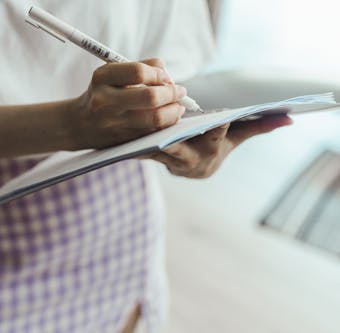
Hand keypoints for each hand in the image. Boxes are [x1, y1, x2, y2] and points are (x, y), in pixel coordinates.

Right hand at [72, 58, 185, 148]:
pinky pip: (152, 132)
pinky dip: (166, 124)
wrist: (78, 124)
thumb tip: (169, 78)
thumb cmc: (103, 93)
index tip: (167, 78)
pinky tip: (169, 118)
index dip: (159, 74)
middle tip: (180, 92)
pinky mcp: (122, 139)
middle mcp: (105, 100)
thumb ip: (142, 67)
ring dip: (174, 111)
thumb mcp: (112, 74)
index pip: (139, 72)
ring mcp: (113, 122)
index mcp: (102, 78)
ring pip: (155, 118)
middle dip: (172, 94)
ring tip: (178, 107)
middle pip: (150, 97)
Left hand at [147, 115, 292, 177]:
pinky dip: (134, 141)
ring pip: (156, 150)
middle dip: (175, 138)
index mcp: (211, 155)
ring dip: (147, 138)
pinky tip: (124, 130)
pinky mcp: (150, 159)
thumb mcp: (235, 139)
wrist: (190, 166)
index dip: (219, 130)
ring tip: (139, 124)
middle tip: (168, 124)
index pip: (216, 140)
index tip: (221, 118)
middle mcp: (189, 163)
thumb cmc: (214, 146)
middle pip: (181, 149)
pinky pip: (141, 150)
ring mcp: (168, 163)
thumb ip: (257, 128)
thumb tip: (290, 118)